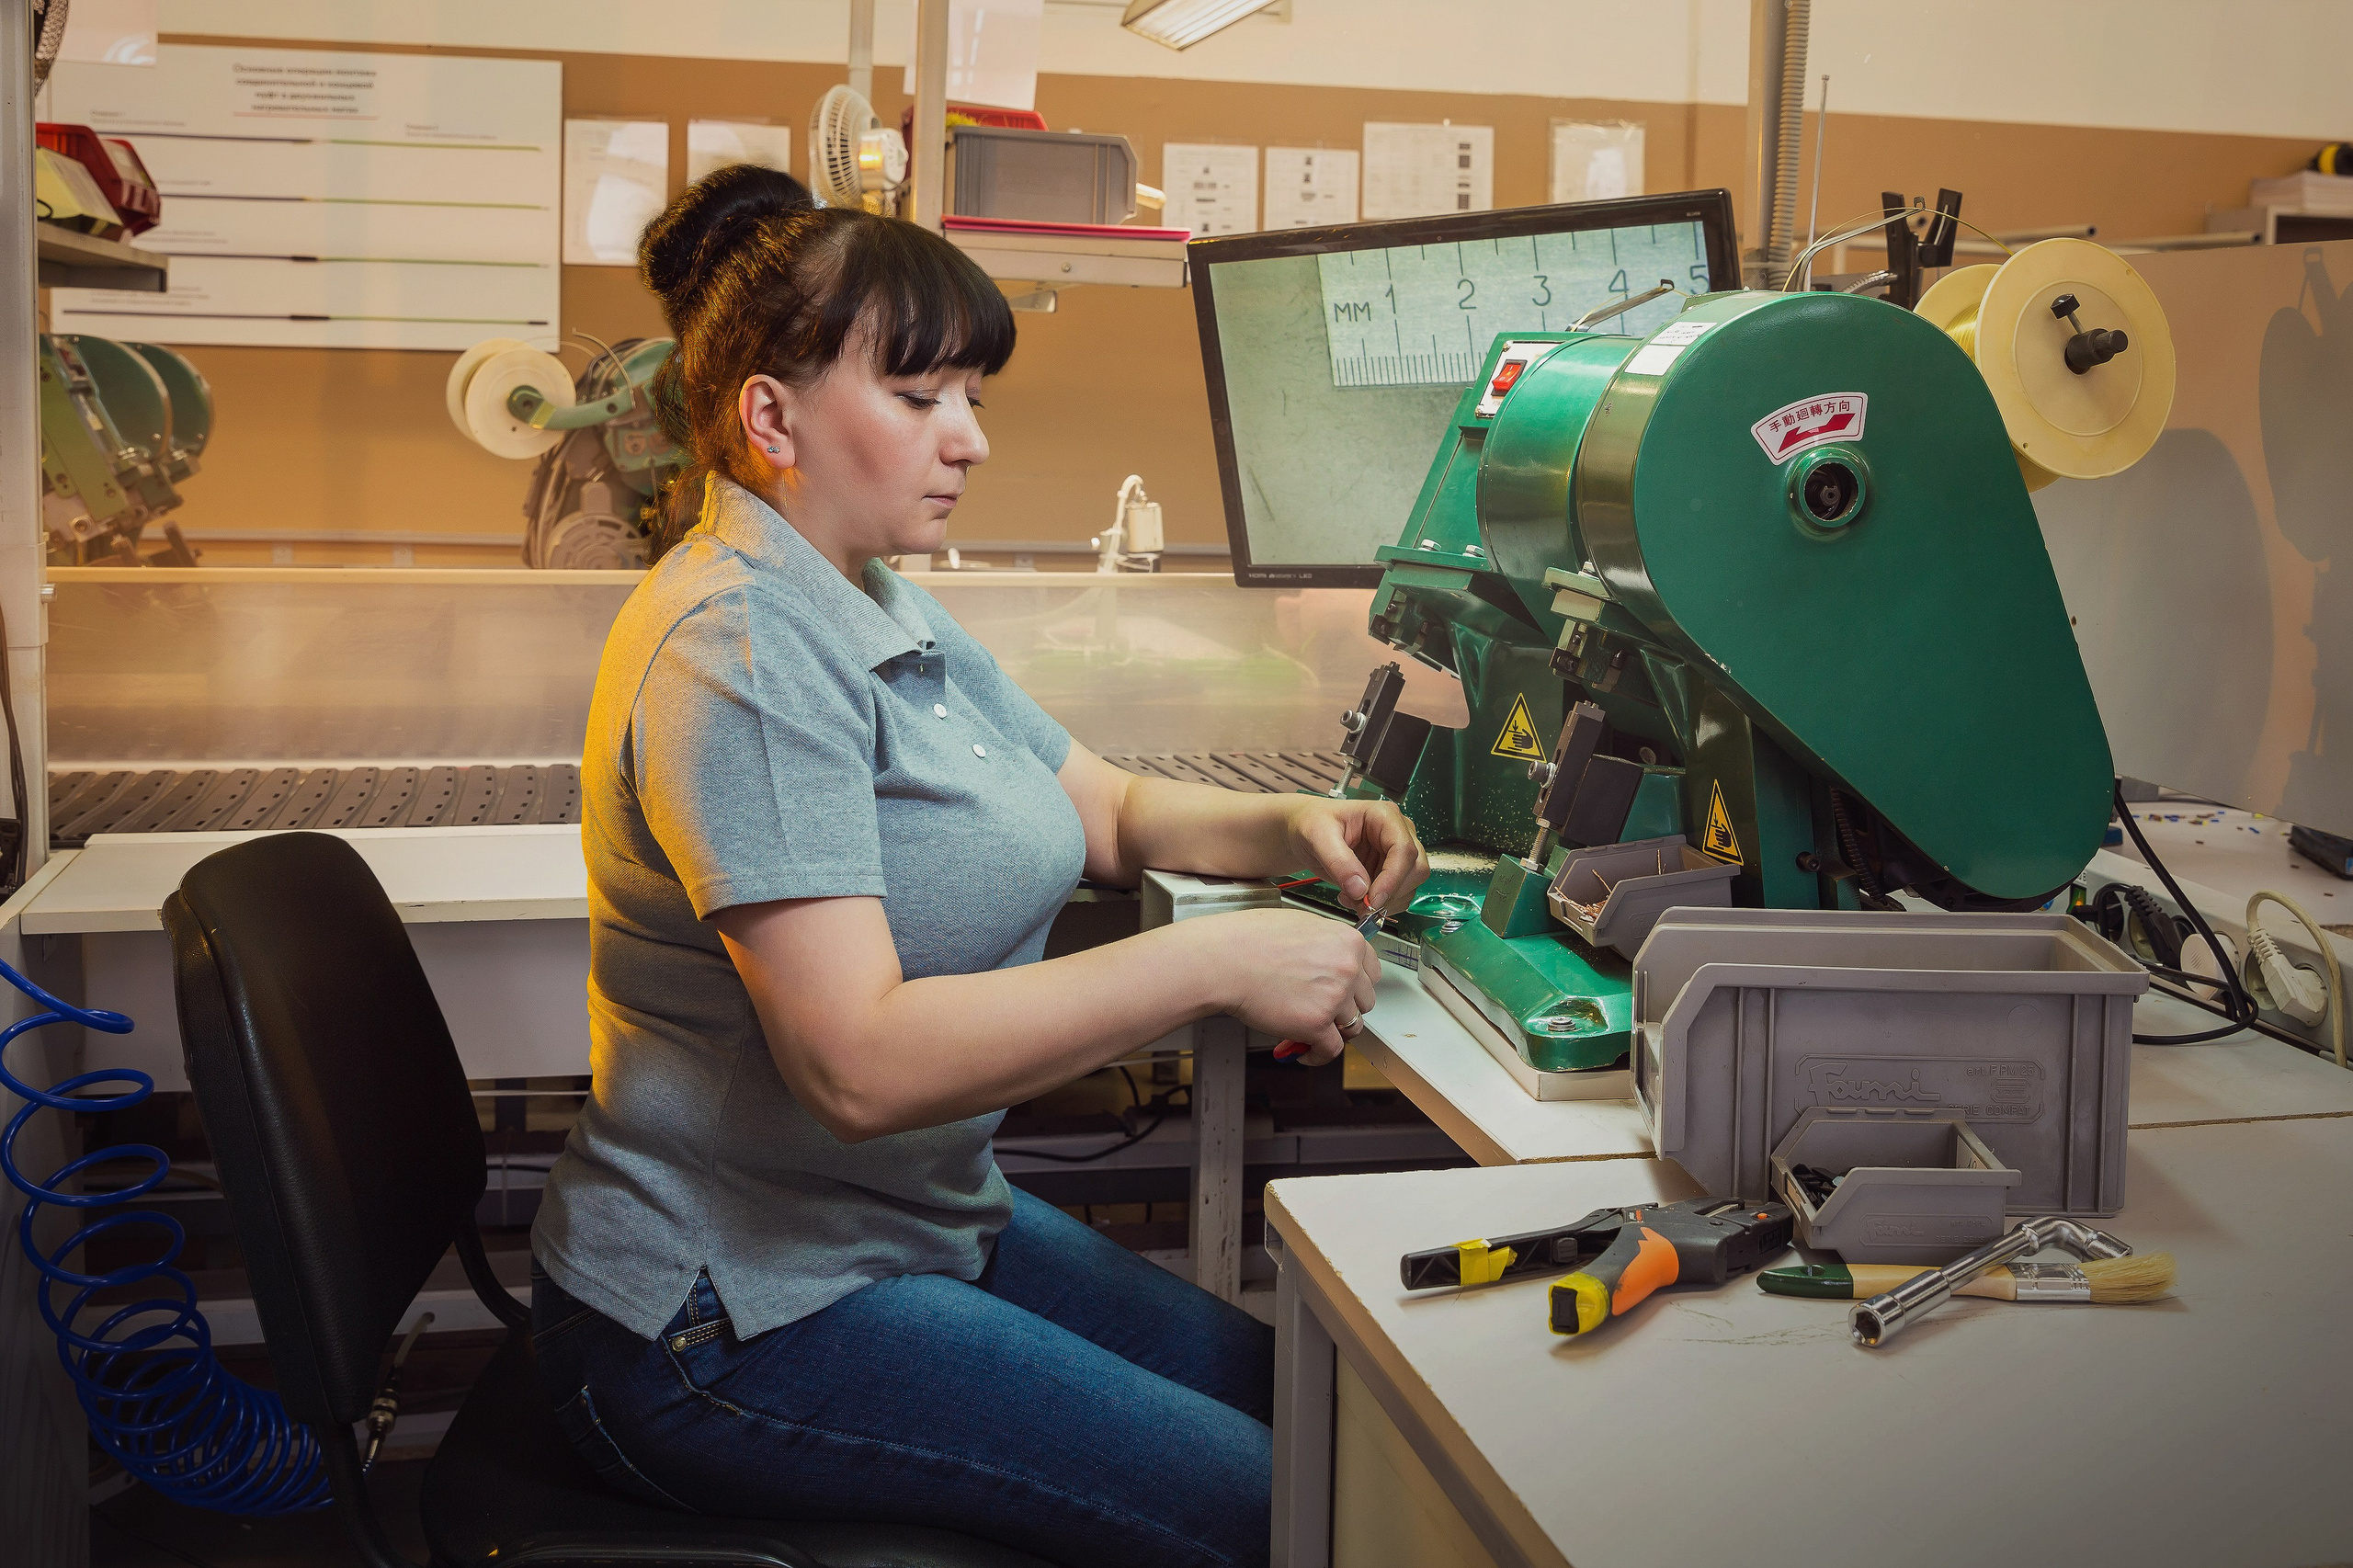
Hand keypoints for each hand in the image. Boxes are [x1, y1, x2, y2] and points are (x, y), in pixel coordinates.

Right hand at [1192, 908, 1379, 1065]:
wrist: (1224, 960)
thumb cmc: (1249, 940)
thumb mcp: (1301, 925)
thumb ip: (1325, 944)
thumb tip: (1330, 960)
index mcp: (1348, 941)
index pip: (1372, 971)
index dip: (1357, 986)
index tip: (1347, 993)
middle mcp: (1347, 968)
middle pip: (1365, 1001)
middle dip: (1345, 1008)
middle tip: (1325, 1011)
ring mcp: (1334, 997)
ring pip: (1352, 1026)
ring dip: (1333, 1031)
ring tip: (1313, 1031)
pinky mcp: (1316, 1024)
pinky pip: (1331, 1050)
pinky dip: (1318, 1055)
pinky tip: (1305, 1053)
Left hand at [1283, 797, 1430, 915]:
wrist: (1305, 831)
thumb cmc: (1312, 823)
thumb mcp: (1317, 836)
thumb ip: (1338, 861)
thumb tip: (1360, 888)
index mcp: (1384, 816)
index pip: (1404, 849)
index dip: (1393, 878)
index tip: (1373, 898)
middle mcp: (1396, 833)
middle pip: (1415, 869)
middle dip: (1391, 893)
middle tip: (1362, 905)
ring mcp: (1395, 854)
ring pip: (1409, 886)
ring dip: (1384, 902)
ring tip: (1350, 898)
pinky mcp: (1388, 871)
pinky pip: (1397, 895)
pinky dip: (1379, 905)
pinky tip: (1354, 898)